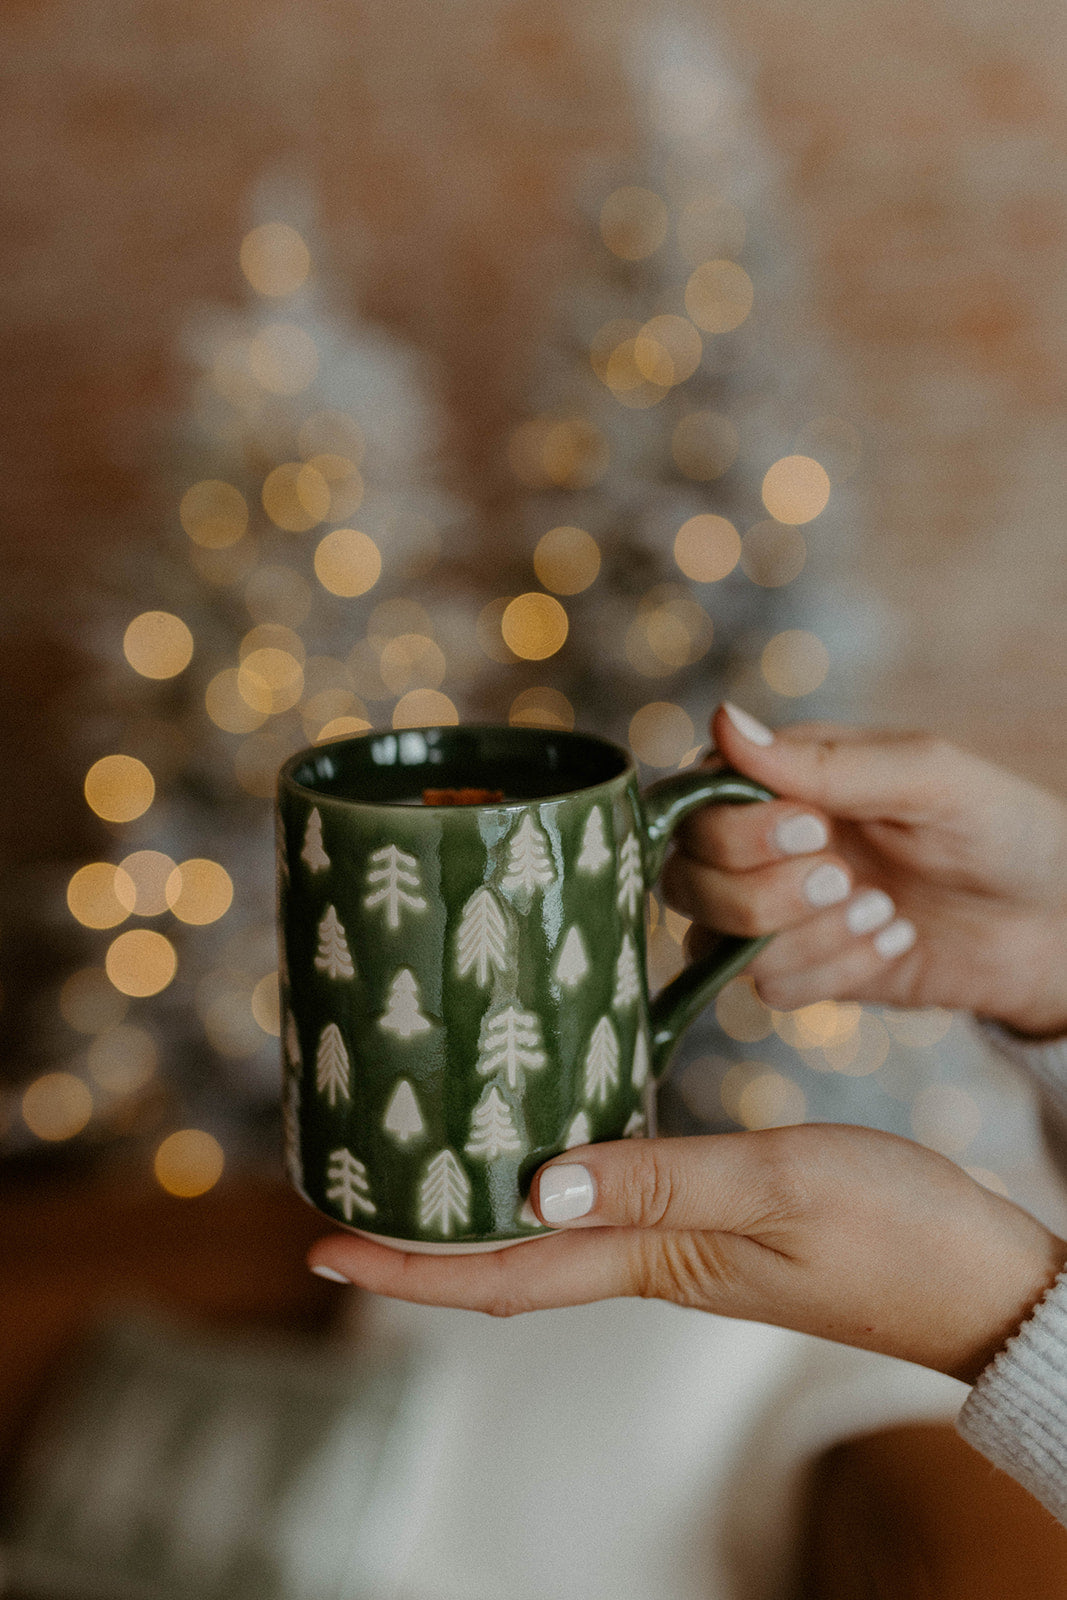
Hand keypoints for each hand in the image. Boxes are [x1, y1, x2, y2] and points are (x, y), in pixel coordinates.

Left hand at [309, 1125, 1066, 1382]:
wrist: (985, 1278)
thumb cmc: (899, 1235)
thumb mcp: (784, 1186)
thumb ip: (664, 1178)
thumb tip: (535, 1184)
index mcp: (656, 1259)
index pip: (502, 1275)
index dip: (405, 1270)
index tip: (322, 1247)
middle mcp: (654, 1258)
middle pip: (509, 1257)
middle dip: (421, 1236)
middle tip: (351, 1182)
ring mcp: (686, 1243)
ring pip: (554, 1228)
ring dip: (480, 1203)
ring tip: (425, 1149)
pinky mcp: (720, 1221)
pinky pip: (611, 1201)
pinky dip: (558, 1173)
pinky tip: (552, 1132)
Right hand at [660, 705, 1066, 1036]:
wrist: (1056, 921)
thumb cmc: (1000, 827)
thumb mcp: (924, 777)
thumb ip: (820, 760)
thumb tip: (721, 719)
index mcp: (781, 777)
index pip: (694, 805)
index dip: (737, 830)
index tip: (816, 830)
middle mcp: (762, 844)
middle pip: (685, 879)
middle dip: (762, 894)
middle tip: (846, 879)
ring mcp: (777, 912)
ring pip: (712, 941)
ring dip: (802, 937)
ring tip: (883, 911)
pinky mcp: (803, 971)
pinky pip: (768, 989)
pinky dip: (834, 972)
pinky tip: (894, 940)